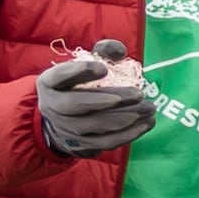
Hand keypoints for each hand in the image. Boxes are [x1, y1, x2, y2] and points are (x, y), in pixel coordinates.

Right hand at [36, 40, 156, 157]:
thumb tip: (120, 51)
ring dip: (124, 118)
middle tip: (139, 94)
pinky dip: (126, 135)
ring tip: (148, 109)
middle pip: (77, 104)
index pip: (60, 76)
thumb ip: (103, 52)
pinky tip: (145, 124)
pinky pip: (104, 142)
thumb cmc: (80, 85)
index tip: (104, 68)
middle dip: (109, 99)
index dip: (80, 71)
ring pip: (94, 126)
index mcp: (49, 82)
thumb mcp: (85, 64)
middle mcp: (52, 106)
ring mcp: (65, 128)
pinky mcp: (80, 146)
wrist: (64, 119)